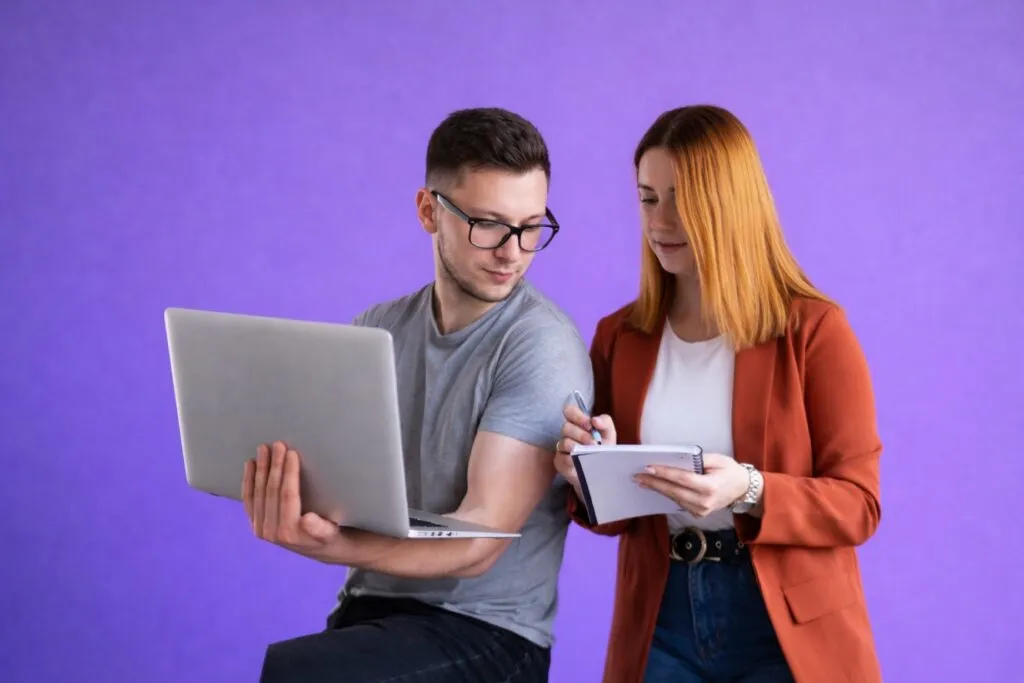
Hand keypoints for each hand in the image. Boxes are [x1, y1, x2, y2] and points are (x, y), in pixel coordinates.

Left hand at [242, 441, 346, 562]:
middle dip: (274, 466)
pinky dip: (248, 481)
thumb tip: (306, 519)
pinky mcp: (255, 525)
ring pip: (258, 493)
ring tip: (263, 449)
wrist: (320, 549)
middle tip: (278, 444)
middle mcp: (271, 533)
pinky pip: (249, 500)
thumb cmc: (329, 535)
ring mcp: (261, 529)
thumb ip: (320, 528)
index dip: (289, 472)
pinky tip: (250, 465)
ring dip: (260, 469)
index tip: (291, 452)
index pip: (288, 495)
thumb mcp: (331, 533)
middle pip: (271, 492)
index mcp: (290, 532)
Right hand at [555, 404, 616, 496]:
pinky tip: (582, 462)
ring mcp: (562, 447)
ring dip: (578, 447)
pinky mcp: (559, 461)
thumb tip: (595, 420)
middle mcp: (568, 433)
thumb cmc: (603, 450)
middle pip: (566, 427)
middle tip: (594, 443)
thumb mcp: (609, 434)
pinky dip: (573, 459)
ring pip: (564, 442)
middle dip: (582, 435)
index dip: (577, 416)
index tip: (589, 425)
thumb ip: (605, 422)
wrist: (602, 471)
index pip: (569, 411)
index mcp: (578, 423)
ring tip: (589, 453)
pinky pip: (562, 458)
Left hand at [633, 453, 749, 517]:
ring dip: (658, 489)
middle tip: (638, 476)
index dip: (664, 473)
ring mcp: (702, 511)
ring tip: (643, 481)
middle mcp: (705, 502)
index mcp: (710, 487)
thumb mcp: (717, 459)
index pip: (682, 479)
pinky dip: (668, 494)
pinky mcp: (699, 514)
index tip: (648, 468)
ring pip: (675, 499)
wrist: (743, 489)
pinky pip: (679, 503)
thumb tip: (676, 459)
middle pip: (674, 491)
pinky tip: (657, 487)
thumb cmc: (730, 470)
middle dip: (655, 483)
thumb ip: (698, 459)